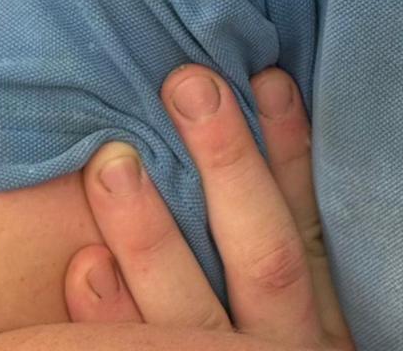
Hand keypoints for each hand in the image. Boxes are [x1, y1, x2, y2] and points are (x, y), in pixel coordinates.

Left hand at [60, 65, 353, 344]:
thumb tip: (259, 102)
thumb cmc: (264, 341)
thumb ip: (277, 231)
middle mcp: (280, 348)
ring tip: (112, 162)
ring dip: (153, 235)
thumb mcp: (298, 304)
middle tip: (188, 85)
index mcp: (319, 316)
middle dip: (229, 166)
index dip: (292, 152)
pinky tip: (82, 266)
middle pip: (266, 256)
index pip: (310, 225)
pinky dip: (110, 316)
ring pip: (193, 314)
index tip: (267, 78)